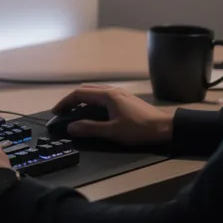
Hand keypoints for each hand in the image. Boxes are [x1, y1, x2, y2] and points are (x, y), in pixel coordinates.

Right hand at [53, 85, 172, 145]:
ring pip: (94, 92)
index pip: (79, 94)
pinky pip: (102, 96)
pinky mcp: (125, 99)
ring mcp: (119, 93)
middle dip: (71, 100)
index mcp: (107, 95)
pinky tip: (93, 113)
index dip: (65, 102)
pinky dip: (91, 102)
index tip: (56, 112)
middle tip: (62, 112)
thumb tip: (71, 127)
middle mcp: (112, 90)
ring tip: (75, 112)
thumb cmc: (139, 129)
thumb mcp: (113, 131)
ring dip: (82, 100)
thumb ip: (90, 128)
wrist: (165, 127)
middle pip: (85, 90)